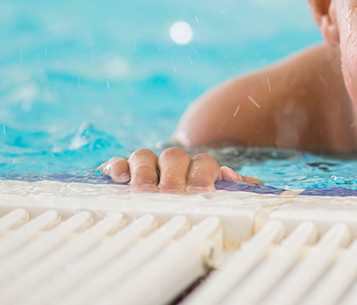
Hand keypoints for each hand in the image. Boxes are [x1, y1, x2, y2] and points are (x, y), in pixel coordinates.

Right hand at [100, 147, 262, 192]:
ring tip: (144, 188)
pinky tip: (118, 176)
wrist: (178, 199)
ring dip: (144, 170)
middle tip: (172, 191)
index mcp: (199, 168)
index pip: (203, 162)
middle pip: (174, 156)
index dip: (204, 173)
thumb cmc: (203, 201)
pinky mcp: (125, 172)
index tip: (204, 189)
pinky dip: (117, 166)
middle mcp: (174, 164)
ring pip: (144, 155)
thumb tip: (233, 177)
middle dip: (174, 173)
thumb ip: (239, 188)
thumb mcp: (225, 197)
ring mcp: (149, 166)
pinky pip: (119, 163)